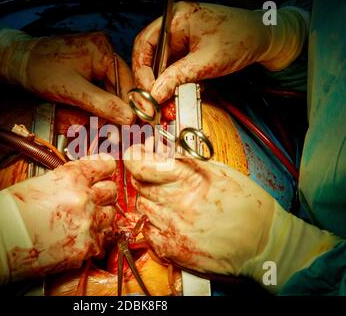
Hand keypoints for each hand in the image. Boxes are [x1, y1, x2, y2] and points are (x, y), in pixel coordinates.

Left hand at [0, 31, 134, 123]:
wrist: (18, 62)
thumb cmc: (40, 70)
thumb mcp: (74, 91)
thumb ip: (103, 104)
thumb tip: (128, 117)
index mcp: (102, 48)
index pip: (126, 81)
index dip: (129, 105)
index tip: (132, 125)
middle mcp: (102, 49)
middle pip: (119, 84)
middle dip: (117, 108)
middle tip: (119, 131)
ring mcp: (95, 56)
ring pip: (110, 87)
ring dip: (108, 107)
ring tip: (108, 126)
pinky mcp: (87, 64)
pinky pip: (99, 85)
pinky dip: (99, 101)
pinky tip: (97, 115)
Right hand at [0, 154, 117, 283]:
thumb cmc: (8, 212)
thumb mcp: (38, 182)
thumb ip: (65, 180)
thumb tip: (77, 180)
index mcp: (71, 177)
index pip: (105, 166)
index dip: (106, 168)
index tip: (106, 170)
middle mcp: (84, 198)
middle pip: (112, 191)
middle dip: (105, 193)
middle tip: (95, 197)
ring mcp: (87, 224)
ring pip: (110, 216)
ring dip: (102, 216)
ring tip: (86, 219)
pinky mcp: (85, 247)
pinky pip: (102, 240)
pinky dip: (95, 238)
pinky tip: (81, 236)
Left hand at [123, 141, 339, 292]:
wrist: (263, 243)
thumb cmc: (246, 204)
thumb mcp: (221, 172)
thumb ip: (189, 161)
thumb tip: (163, 150)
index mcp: (190, 180)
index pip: (142, 166)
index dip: (135, 157)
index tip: (139, 153)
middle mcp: (178, 204)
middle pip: (139, 185)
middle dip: (145, 176)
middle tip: (158, 175)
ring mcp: (173, 229)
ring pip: (142, 206)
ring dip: (150, 199)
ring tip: (170, 199)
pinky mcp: (173, 249)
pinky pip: (147, 230)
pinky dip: (153, 222)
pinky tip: (169, 219)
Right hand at [132, 2, 306, 102]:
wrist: (264, 39)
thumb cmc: (241, 38)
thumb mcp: (206, 62)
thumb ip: (177, 78)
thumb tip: (155, 94)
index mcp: (175, 19)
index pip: (145, 45)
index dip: (143, 71)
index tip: (148, 92)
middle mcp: (173, 27)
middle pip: (149, 57)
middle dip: (151, 82)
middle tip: (153, 102)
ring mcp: (179, 39)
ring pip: (159, 66)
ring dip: (161, 86)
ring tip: (165, 103)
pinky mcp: (185, 51)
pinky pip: (171, 69)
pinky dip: (171, 84)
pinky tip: (174, 96)